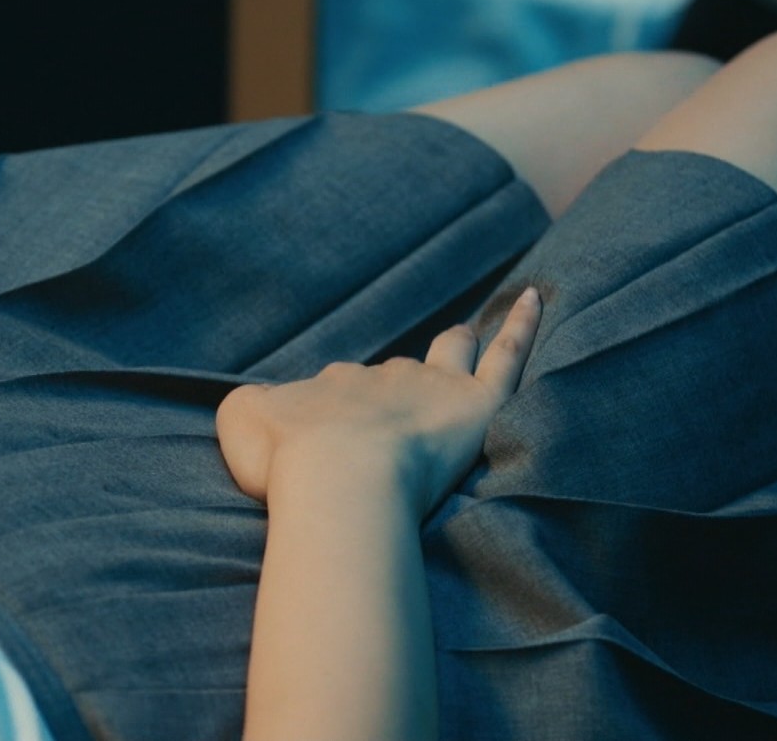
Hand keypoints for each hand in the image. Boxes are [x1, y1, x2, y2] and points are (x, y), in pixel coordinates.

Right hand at [217, 288, 541, 517]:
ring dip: (455, 346)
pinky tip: (536, 298)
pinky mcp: (477, 404)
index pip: (339, 392)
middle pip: (393, 375)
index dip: (338, 416)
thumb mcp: (240, 426)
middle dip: (394, 386)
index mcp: (329, 386)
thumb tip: (259, 403)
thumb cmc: (287, 461)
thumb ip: (250, 407)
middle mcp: (380, 377)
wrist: (336, 477)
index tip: (334, 444)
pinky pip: (508, 354)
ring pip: (449, 353)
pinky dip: (522, 325)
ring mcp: (430, 387)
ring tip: (465, 339)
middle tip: (393, 412)